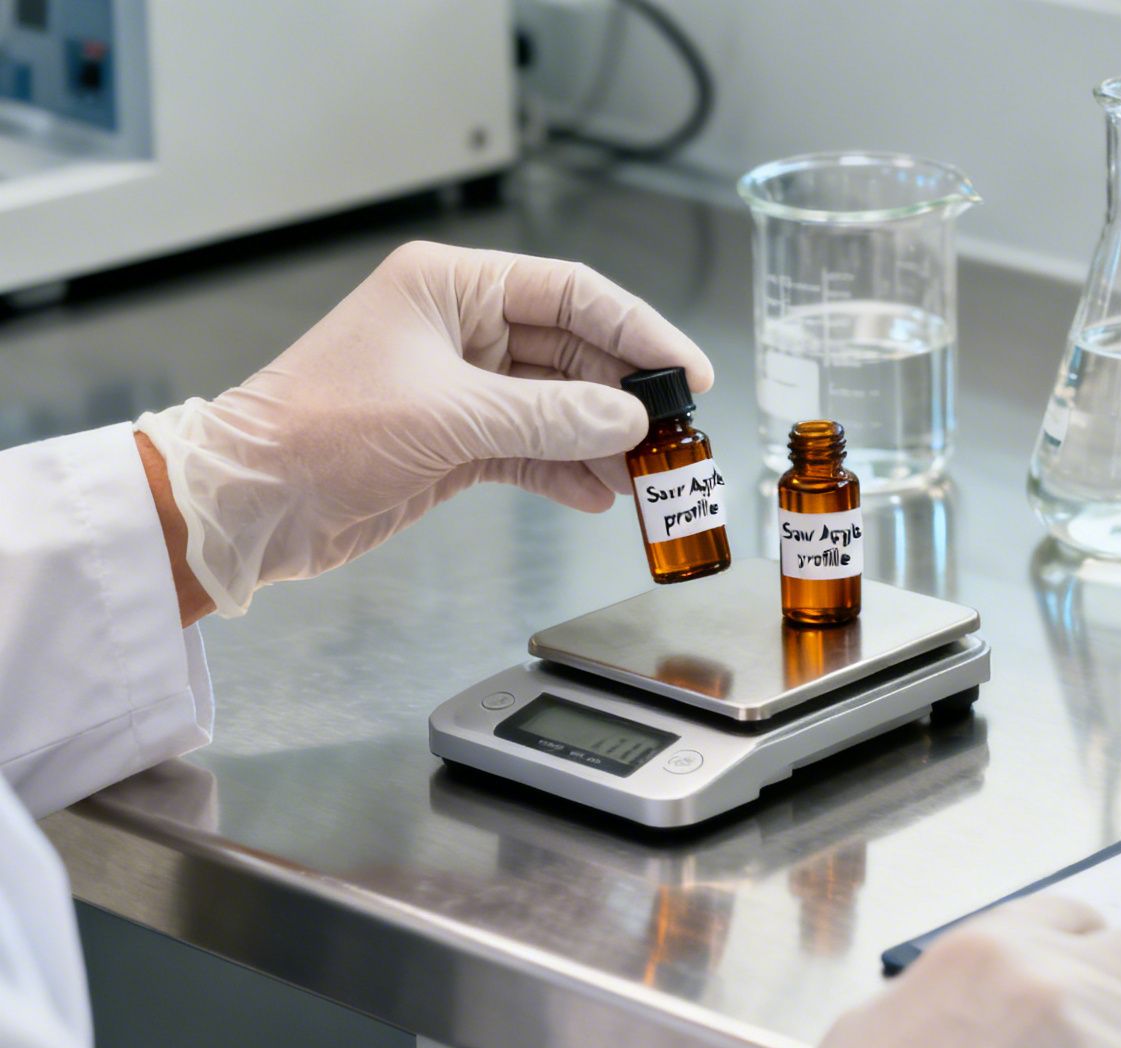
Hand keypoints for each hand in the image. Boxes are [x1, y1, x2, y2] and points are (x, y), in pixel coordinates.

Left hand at [134, 240, 710, 616]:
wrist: (251, 504)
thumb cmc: (316, 431)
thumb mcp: (449, 419)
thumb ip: (550, 418)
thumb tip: (629, 421)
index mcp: (450, 287)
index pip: (571, 294)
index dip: (638, 331)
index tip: (686, 372)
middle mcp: (459, 328)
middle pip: (574, 351)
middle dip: (626, 395)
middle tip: (677, 433)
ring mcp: (460, 386)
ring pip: (559, 405)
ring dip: (604, 441)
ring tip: (648, 476)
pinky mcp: (455, 440)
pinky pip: (534, 447)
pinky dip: (569, 470)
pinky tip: (600, 493)